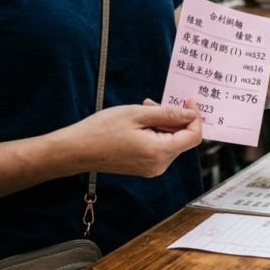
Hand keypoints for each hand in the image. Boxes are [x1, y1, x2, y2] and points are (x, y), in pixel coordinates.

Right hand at [55, 99, 202, 177]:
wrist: (75, 150)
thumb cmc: (102, 130)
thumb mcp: (138, 114)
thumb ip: (168, 114)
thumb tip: (191, 114)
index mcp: (160, 152)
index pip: (193, 136)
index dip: (195, 117)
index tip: (187, 101)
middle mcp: (159, 165)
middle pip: (182, 139)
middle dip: (175, 118)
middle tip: (155, 102)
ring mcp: (151, 168)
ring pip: (171, 142)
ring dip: (163, 123)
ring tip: (144, 109)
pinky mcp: (143, 167)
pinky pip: (159, 147)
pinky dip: (156, 132)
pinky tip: (140, 121)